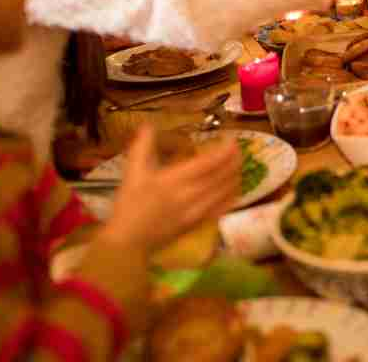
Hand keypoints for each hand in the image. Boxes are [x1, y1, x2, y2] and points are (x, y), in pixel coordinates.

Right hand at [101, 125, 240, 252]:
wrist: (128, 241)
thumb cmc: (129, 204)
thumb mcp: (132, 172)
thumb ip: (142, 146)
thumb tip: (148, 125)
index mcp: (175, 179)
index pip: (208, 162)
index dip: (223, 150)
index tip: (230, 139)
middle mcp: (190, 195)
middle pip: (221, 176)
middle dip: (234, 160)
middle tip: (239, 148)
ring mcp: (197, 211)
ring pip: (225, 191)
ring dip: (235, 176)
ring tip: (238, 164)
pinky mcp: (198, 224)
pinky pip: (222, 208)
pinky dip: (231, 196)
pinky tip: (234, 188)